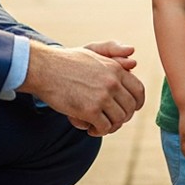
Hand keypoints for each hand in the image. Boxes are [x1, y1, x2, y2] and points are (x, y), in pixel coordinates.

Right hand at [22, 42, 146, 136]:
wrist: (45, 68)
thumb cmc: (67, 62)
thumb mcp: (94, 53)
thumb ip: (114, 56)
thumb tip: (134, 61)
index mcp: (116, 68)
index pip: (138, 91)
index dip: (136, 104)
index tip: (129, 110)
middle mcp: (112, 82)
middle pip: (130, 108)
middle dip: (122, 117)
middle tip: (110, 120)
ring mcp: (102, 96)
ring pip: (119, 120)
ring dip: (110, 126)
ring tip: (98, 126)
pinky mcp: (89, 110)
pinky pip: (104, 127)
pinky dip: (98, 131)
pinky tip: (89, 128)